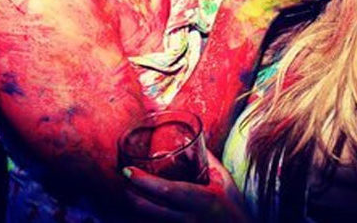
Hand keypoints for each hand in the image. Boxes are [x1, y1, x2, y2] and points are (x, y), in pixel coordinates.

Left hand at [123, 151, 250, 222]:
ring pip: (148, 219)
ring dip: (136, 206)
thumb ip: (208, 161)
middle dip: (130, 195)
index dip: (143, 181)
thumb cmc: (233, 206)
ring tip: (129, 191)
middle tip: (123, 179)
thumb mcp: (223, 181)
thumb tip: (193, 141)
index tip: (126, 171)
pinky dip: (146, 215)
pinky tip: (143, 205)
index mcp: (201, 200)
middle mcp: (188, 218)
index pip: (166, 191)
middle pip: (148, 209)